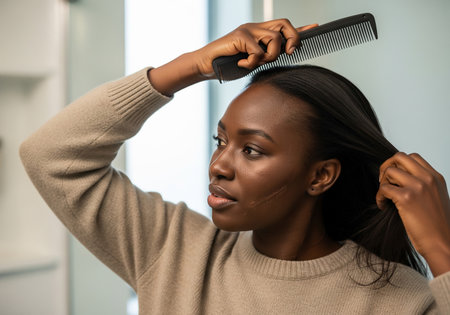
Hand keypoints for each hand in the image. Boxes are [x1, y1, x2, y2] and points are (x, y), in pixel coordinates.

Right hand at [195, 19, 317, 77]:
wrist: (207, 66)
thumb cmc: (228, 66)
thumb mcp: (253, 62)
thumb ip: (267, 57)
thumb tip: (284, 56)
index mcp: (260, 33)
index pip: (284, 27)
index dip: (300, 29)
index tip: (316, 27)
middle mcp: (256, 27)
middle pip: (285, 24)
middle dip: (292, 39)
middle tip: (288, 53)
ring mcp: (248, 29)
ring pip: (275, 39)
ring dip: (269, 56)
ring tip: (254, 63)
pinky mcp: (240, 35)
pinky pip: (258, 51)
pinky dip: (252, 62)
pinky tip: (242, 64)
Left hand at [376, 152, 449, 275]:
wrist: (443, 243)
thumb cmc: (436, 225)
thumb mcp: (435, 198)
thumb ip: (423, 185)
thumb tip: (399, 179)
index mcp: (436, 177)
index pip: (413, 157)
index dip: (398, 164)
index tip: (394, 178)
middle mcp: (427, 178)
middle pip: (399, 157)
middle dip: (387, 167)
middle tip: (384, 182)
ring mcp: (417, 187)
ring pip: (389, 171)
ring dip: (382, 183)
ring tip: (385, 197)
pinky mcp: (406, 198)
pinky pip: (383, 188)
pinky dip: (379, 197)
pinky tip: (384, 206)